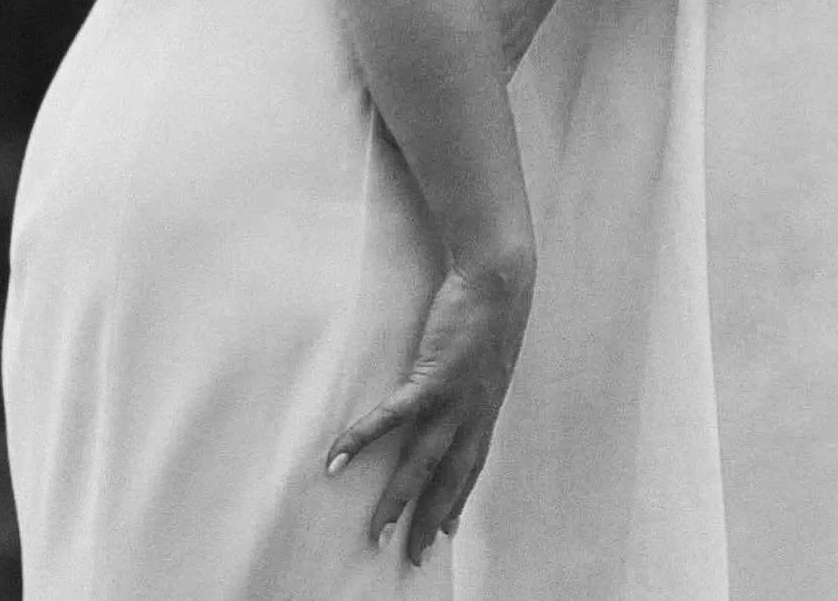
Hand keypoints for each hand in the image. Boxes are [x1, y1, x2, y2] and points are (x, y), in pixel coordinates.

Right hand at [325, 253, 534, 564]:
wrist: (499, 279)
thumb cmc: (492, 306)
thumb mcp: (490, 351)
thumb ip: (477, 374)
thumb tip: (463, 378)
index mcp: (487, 407)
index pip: (472, 466)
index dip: (459, 499)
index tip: (448, 531)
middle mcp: (475, 413)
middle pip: (449, 479)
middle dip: (431, 519)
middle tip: (414, 557)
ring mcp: (455, 399)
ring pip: (422, 462)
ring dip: (397, 500)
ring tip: (374, 531)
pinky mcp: (432, 377)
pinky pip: (392, 417)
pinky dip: (363, 438)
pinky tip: (337, 457)